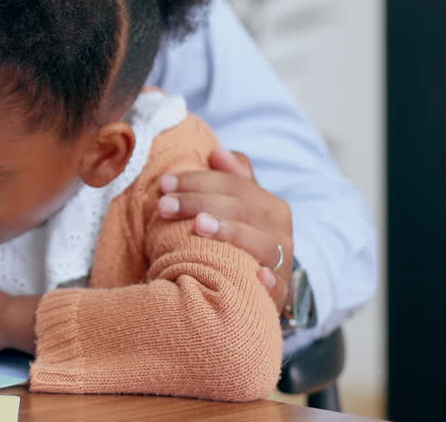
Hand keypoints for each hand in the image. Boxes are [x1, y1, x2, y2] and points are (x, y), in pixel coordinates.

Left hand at [157, 148, 292, 307]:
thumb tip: (216, 152)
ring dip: (229, 232)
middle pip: (241, 209)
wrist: (266, 287)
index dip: (198, 181)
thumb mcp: (241, 207)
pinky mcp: (280, 293)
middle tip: (164, 205)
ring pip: (261, 243)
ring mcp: (281, 262)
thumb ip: (233, 177)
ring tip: (200, 225)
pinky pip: (278, 287)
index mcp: (269, 206)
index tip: (164, 184)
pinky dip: (270, 281)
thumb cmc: (244, 239)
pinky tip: (256, 275)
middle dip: (199, 203)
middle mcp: (280, 231)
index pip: (234, 185)